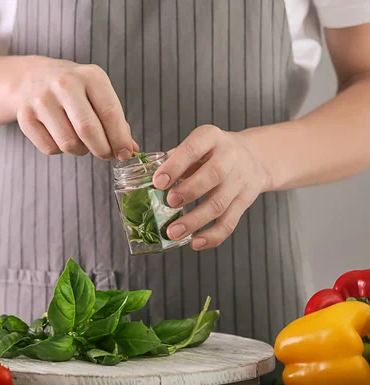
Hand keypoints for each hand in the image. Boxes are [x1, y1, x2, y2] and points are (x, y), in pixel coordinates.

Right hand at [15, 56, 137, 159]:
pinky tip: (60, 136)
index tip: (125, 153)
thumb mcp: (97, 92)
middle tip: (106, 153)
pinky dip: (60, 150)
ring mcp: (42, 100)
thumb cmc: (73, 88)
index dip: (119, 139)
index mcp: (89, 76)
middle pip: (88, 131)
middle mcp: (64, 85)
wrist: (30, 77)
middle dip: (102, 149)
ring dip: (80, 150)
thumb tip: (129, 149)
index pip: (110, 113)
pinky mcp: (25, 117)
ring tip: (81, 140)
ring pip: (69, 144)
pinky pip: (50, 149)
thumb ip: (115, 119)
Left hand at [152, 125, 270, 249]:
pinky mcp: (244, 202)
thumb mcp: (194, 147)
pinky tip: (195, 242)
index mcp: (210, 138)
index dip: (175, 166)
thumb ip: (169, 163)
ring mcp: (239, 181)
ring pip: (220, 203)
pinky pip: (230, 222)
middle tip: (169, 203)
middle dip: (190, 190)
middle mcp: (229, 157)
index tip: (158, 182)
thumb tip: (134, 188)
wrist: (254, 156)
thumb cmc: (211, 153)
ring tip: (173, 232)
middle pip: (213, 175)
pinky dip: (212, 236)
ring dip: (195, 220)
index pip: (194, 149)